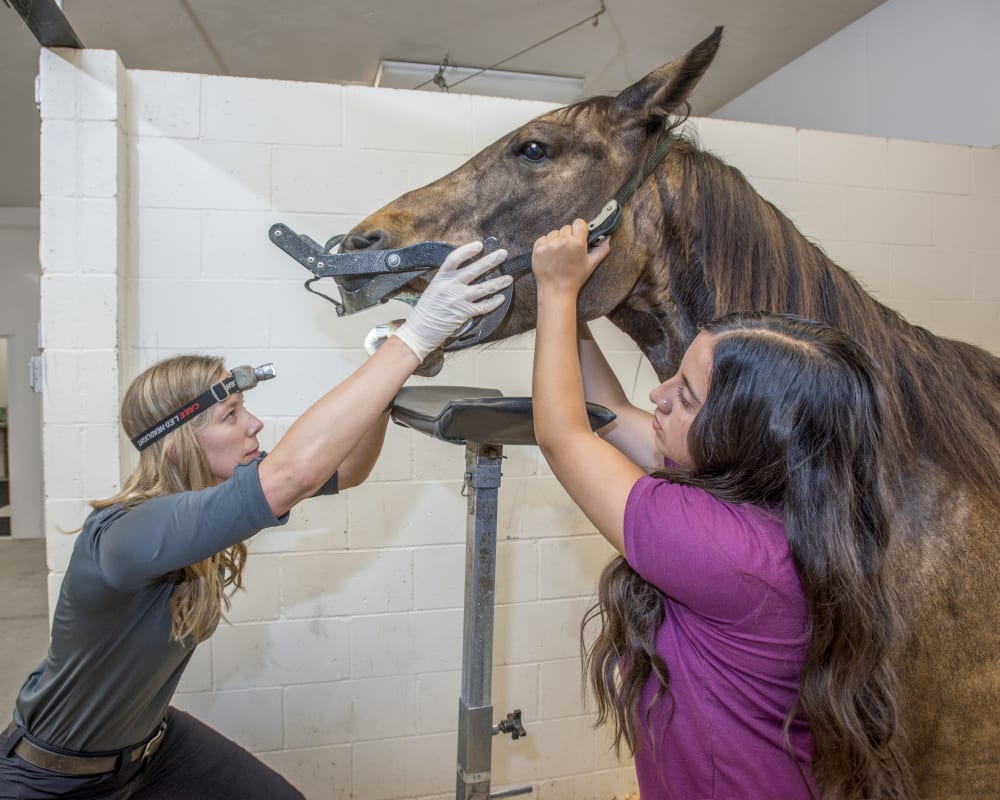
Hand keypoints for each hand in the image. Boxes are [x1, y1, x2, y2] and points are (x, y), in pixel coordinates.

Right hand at [393, 241, 510, 360]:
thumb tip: (464, 273)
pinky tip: (501, 298)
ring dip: (498, 282)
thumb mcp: (433, 289)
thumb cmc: (426, 311)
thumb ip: (447, 280)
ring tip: (508, 278)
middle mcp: (450, 286)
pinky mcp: (464, 313)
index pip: (454, 258)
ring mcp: (458, 299)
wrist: (420, 330)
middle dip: (490, 260)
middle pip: (473, 269)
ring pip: (483, 288)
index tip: (479, 245)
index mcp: (440, 278)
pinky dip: (493, 302)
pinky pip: (483, 306)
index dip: (467, 250)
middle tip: (502, 254)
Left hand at [531, 219, 610, 296]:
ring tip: (558, 254)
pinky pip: (543, 239)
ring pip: (554, 233)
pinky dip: (545, 245)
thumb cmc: (575, 278)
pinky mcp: (538, 249)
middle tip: (568, 250)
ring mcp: (549, 245)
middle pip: (566, 228)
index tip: (578, 236)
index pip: (578, 223)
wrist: (556, 290)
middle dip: (568, 236)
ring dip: (556, 240)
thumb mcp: (591, 265)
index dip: (579, 229)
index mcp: (578, 243)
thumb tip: (607, 238)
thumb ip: (601, 250)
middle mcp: (563, 241)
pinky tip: (549, 256)